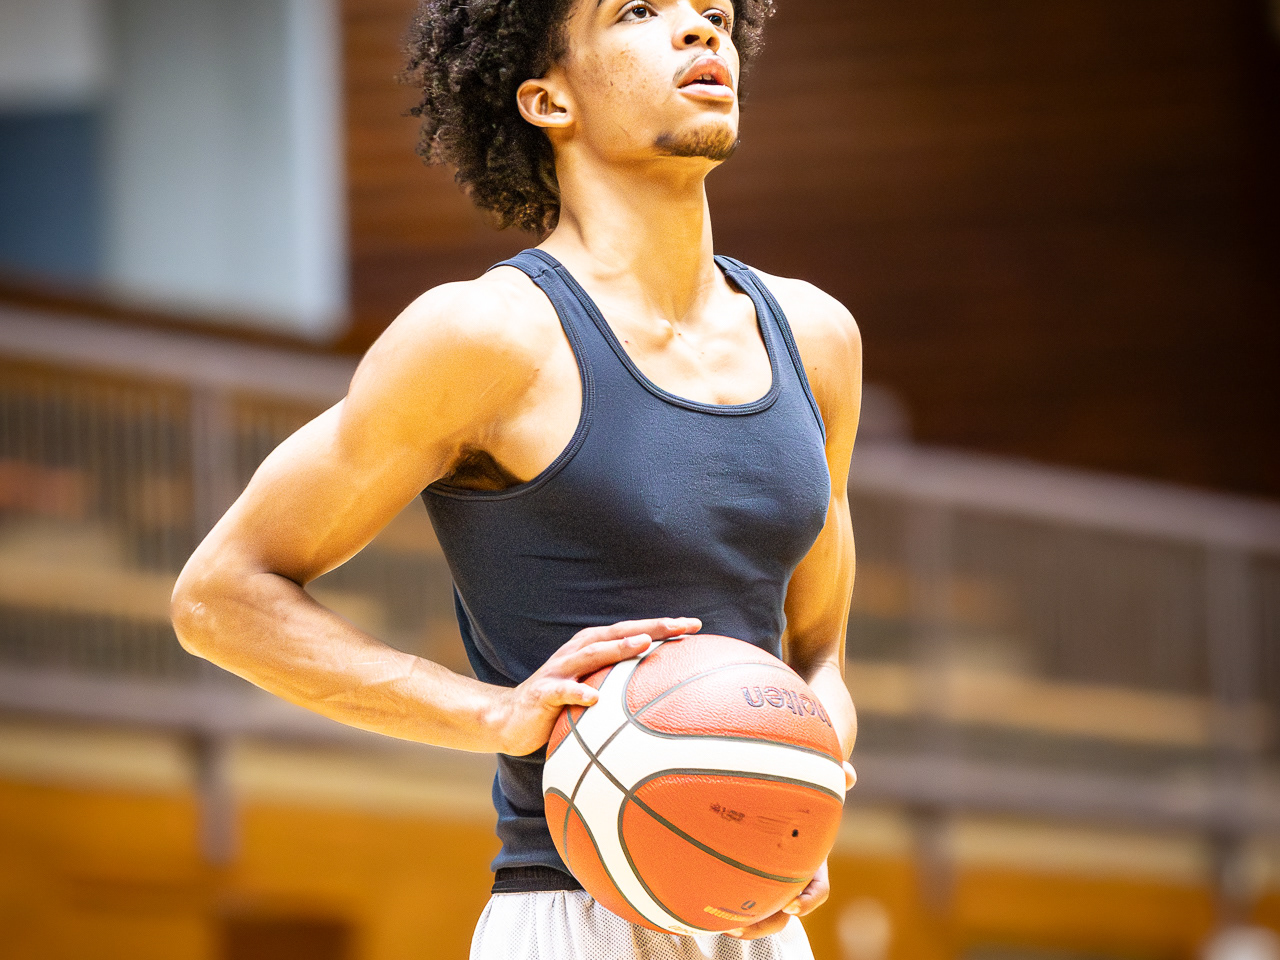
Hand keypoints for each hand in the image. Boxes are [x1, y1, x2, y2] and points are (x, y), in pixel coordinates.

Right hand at [487, 616, 701, 755]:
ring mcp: (560, 671)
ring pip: (593, 654)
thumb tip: (664, 694)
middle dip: (651, 628)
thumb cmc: (560, 704)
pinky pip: (562, 692)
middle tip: (682, 625)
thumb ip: (620, 685)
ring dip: (618, 648)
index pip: (633, 631)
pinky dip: (578, 693)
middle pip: (618, 634)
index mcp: (593, 648)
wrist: (509, 718)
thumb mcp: (593, 689)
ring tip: (644, 644)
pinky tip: (595, 699)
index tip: (695, 625)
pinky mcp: (543, 693)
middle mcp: (578, 652)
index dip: (663, 626)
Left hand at [724, 765, 853, 939]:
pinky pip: (746, 902)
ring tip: (725, 925)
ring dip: (749, 923)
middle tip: (745, 924)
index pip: (818, 889)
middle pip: (787, 911)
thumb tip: (848, 775)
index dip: (808, 900)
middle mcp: (793, 878)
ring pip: (765, 913)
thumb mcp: (816, 788)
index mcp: (812, 862)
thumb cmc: (802, 795)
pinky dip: (731, 908)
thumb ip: (834, 779)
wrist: (782, 799)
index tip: (791, 903)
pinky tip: (707, 909)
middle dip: (770, 922)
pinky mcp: (751, 879)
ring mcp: (773, 882)